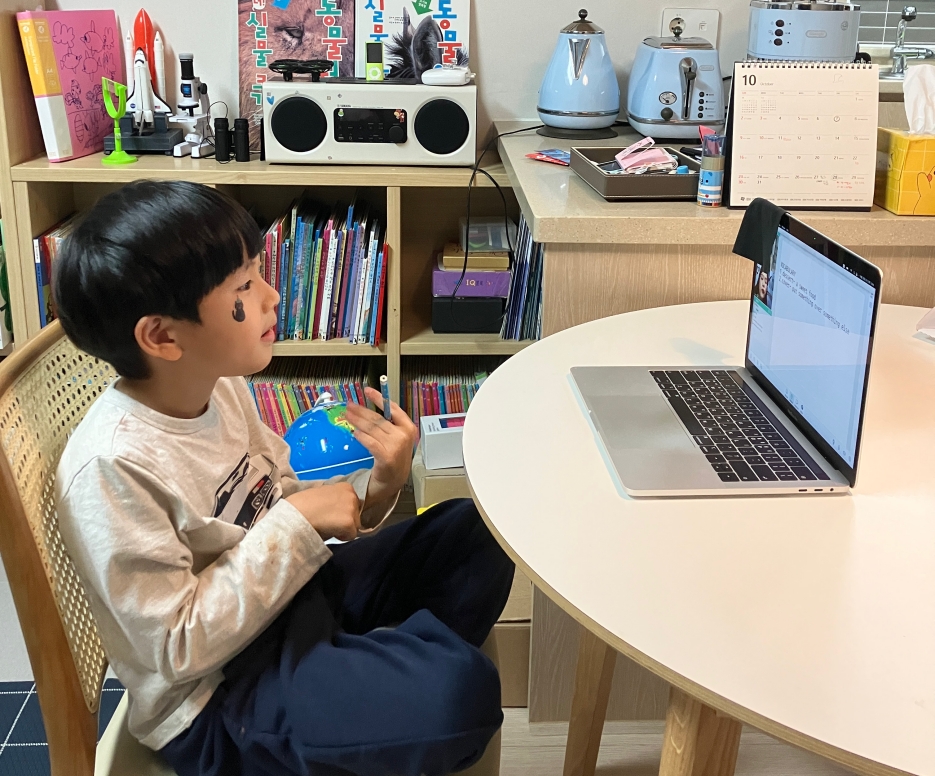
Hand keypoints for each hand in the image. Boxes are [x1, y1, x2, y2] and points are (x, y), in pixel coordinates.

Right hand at [286, 483, 360, 541]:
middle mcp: (352, 495)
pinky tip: (329, 532)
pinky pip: (351, 535)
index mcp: (345, 486)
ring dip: (343, 529)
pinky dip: (342, 537)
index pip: (352, 503)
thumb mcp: (321, 494)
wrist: (294, 515)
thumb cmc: (301, 505)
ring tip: (327, 527)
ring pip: (355, 525)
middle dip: (345, 520)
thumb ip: (333, 499)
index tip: (329, 515)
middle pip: (356, 514)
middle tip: (328, 522)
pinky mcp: (350, 522)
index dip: (341, 512)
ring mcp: (352, 508)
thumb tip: (337, 510)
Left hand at [345, 387, 418, 506]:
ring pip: (372, 429)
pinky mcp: (387, 458)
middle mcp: (404, 436)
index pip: (393, 408)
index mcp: (408, 428)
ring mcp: (396, 447)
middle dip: (362, 411)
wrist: (393, 482)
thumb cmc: (393, 457)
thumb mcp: (396, 438)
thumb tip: (368, 410)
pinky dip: (361, 437)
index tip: (367, 390)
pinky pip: (370, 443)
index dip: (379, 398)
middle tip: (349, 405)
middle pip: (379, 419)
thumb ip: (387, 425)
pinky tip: (354, 433)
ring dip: (358, 421)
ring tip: (347, 416)